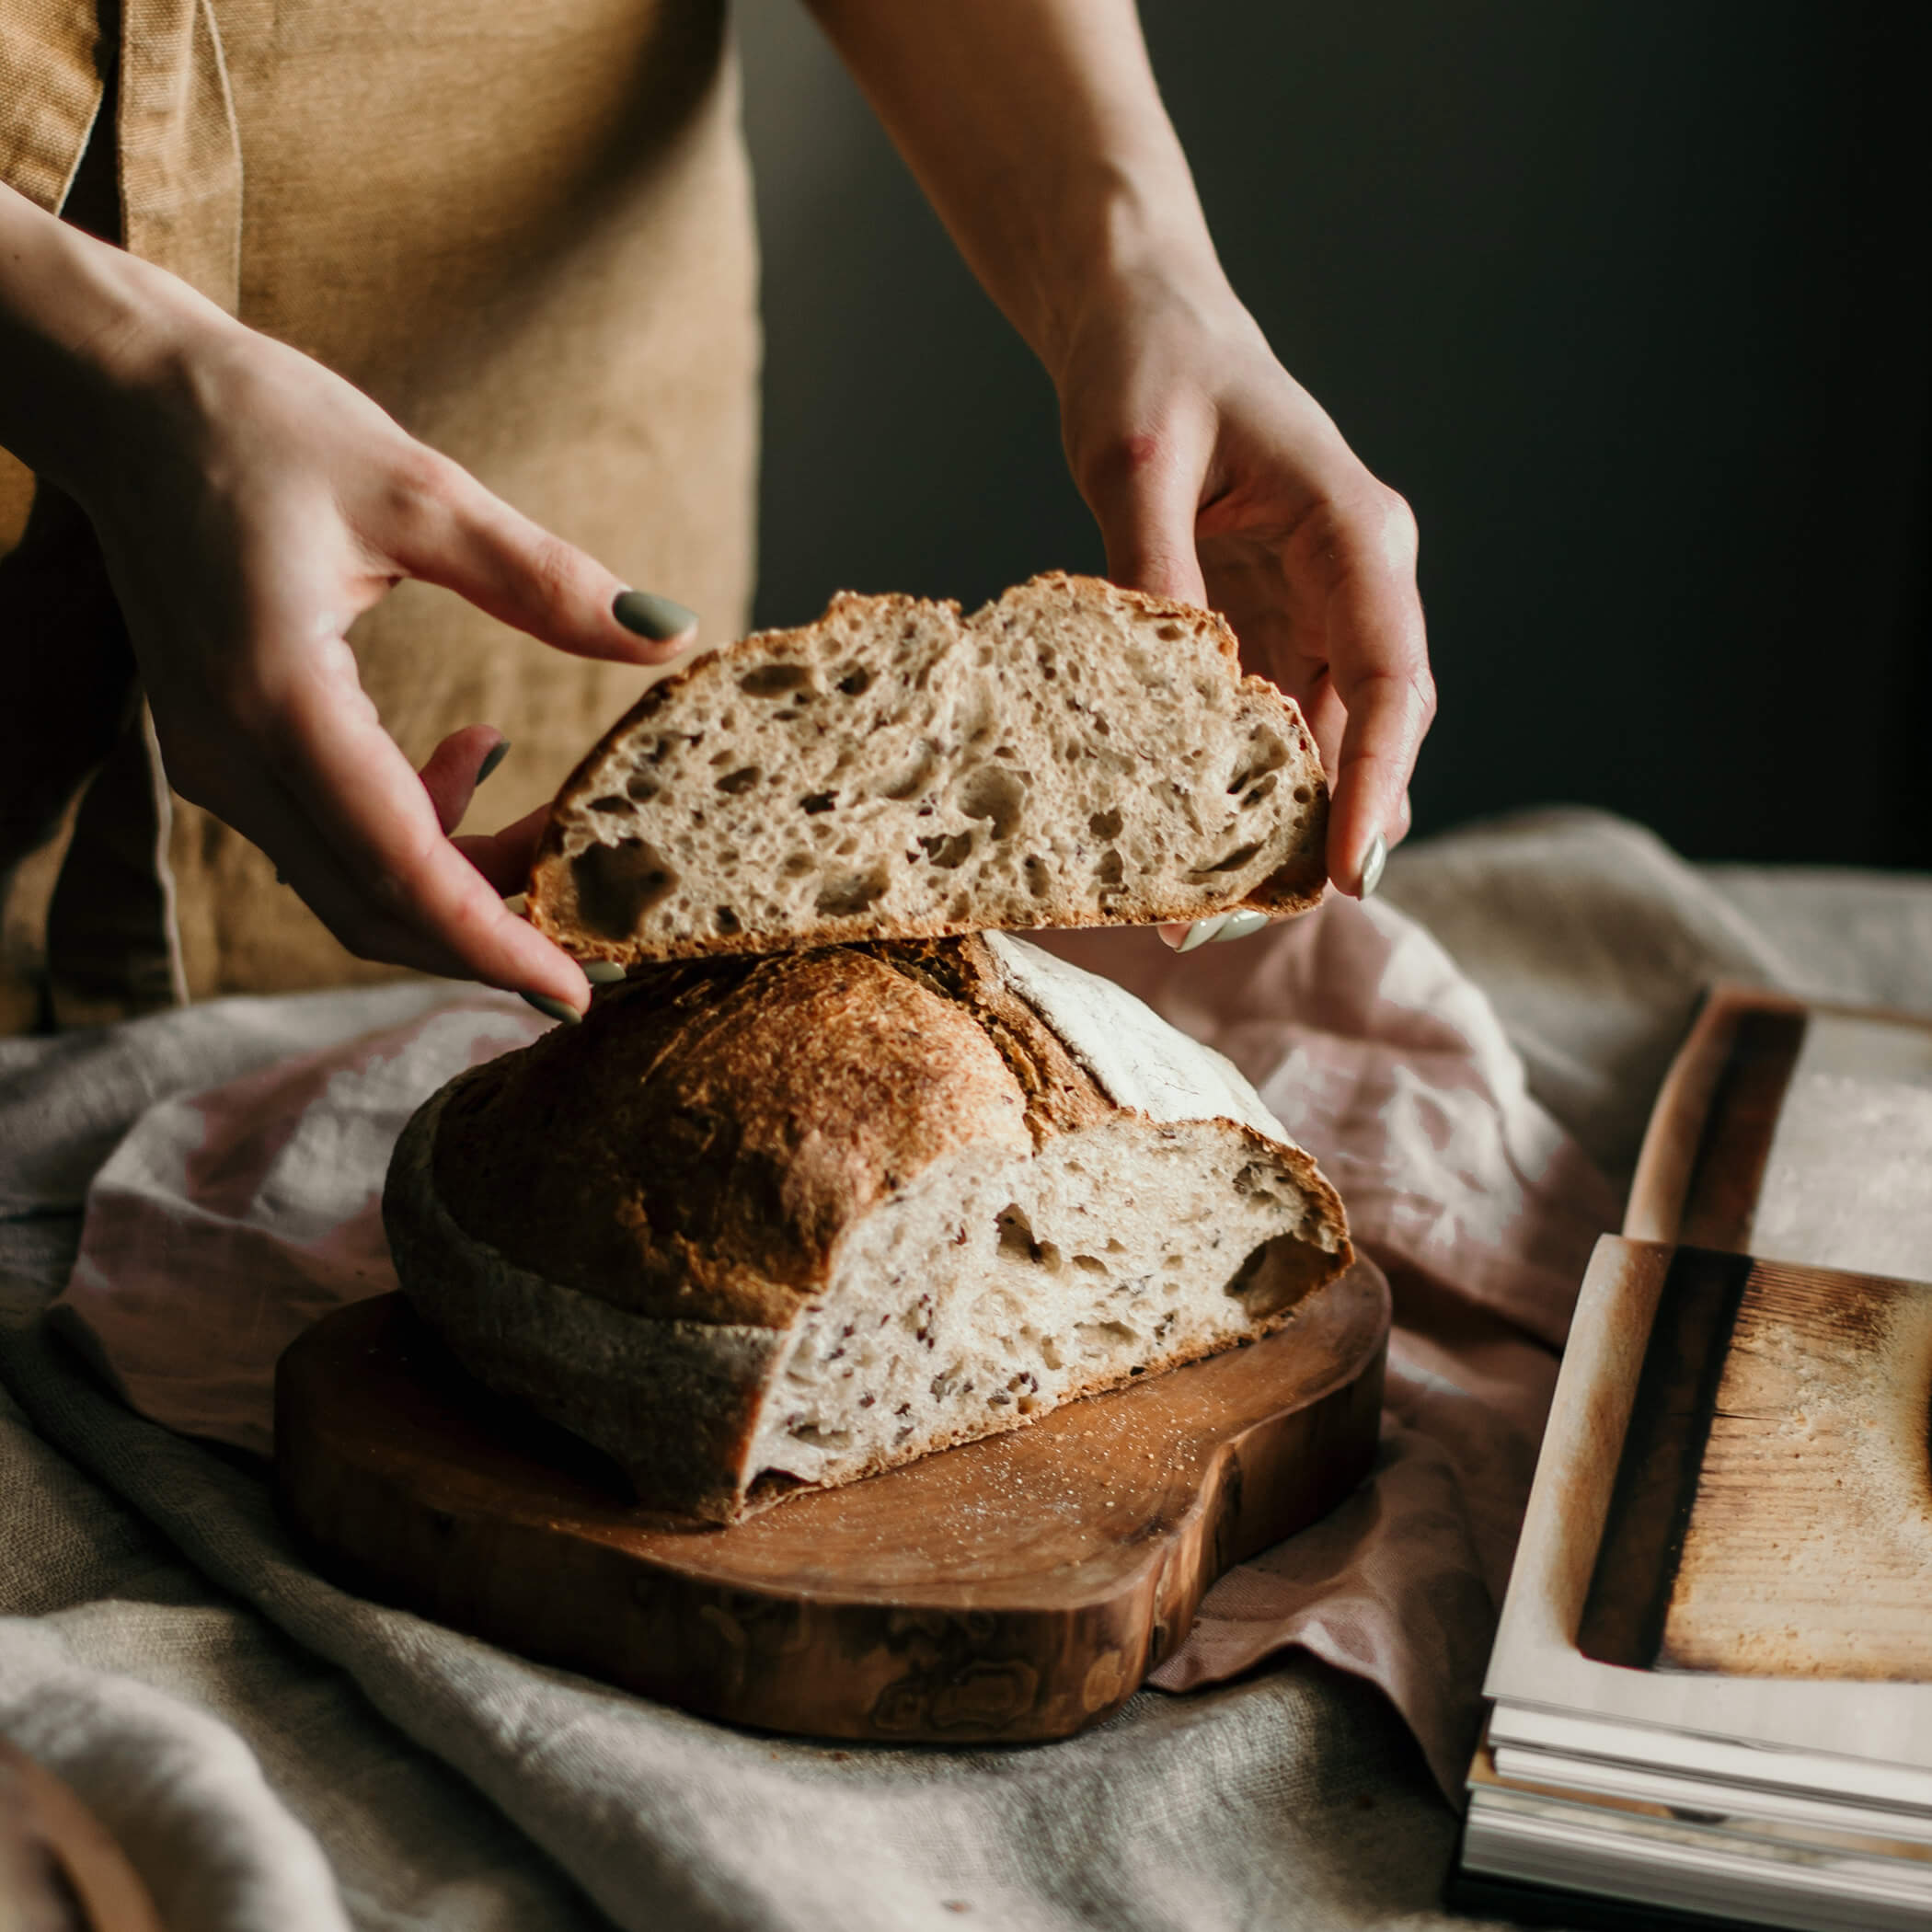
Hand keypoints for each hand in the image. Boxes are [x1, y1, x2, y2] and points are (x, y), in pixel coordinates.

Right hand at [59, 280, 693, 1011]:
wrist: (122, 398)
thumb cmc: (257, 424)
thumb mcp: (417, 490)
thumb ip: (542, 578)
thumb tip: (668, 631)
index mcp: (276, 699)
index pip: (399, 870)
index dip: (493, 944)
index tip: (576, 993)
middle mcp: (231, 755)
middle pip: (372, 906)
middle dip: (489, 933)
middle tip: (599, 931)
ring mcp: (215, 763)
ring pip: (352, 882)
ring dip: (461, 881)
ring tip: (557, 825)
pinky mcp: (224, 750)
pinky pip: (330, 835)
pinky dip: (416, 831)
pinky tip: (477, 754)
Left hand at [1054, 267, 1433, 900]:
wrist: (1142, 320)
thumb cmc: (1149, 365)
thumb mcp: (1132, 456)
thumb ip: (1152, 563)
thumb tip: (1165, 682)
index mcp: (1353, 531)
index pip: (1393, 675)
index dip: (1377, 781)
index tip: (1349, 869)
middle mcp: (1355, 580)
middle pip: (1370, 729)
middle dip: (1324, 832)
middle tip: (1240, 921)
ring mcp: (1316, 610)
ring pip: (1326, 741)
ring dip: (1280, 825)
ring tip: (1205, 910)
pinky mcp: (1269, 628)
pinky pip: (1273, 725)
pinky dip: (1242, 787)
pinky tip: (1192, 844)